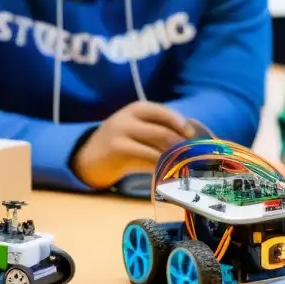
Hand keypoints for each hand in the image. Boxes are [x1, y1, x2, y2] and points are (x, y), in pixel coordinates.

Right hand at [73, 101, 194, 186]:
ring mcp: (121, 132)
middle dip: (183, 146)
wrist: (88, 158)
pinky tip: (170, 174)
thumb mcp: (138, 130)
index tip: (197, 139)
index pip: (166, 114)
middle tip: (196, 159)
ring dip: (175, 158)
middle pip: (164, 131)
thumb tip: (193, 142)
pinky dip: (162, 167)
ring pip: (157, 146)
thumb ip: (159, 130)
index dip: (184, 126)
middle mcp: (129, 117)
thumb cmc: (121, 144)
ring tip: (187, 168)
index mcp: (138, 109)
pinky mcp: (117, 149)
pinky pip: (147, 159)